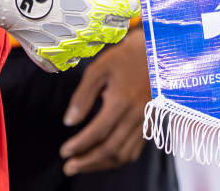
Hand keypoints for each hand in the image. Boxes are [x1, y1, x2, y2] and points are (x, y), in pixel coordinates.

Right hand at [0, 0, 151, 72]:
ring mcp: (69, 51)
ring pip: (98, 42)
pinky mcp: (51, 59)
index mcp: (98, 7)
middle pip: (119, 25)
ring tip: (74, 6)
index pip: (132, 2)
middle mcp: (88, 35)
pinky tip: (60, 26)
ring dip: (95, 27)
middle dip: (115, 9)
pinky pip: (73, 58)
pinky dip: (72, 45)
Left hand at [58, 27, 151, 174]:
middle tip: (69, 167)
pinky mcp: (149, 124)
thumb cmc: (124, 58)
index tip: (64, 151)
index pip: (97, 132)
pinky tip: (104, 159)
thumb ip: (82, 96)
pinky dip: (118, 160)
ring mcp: (145, 122)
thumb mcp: (98, 69)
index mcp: (121, 101)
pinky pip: (135, 150)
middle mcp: (135, 116)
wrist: (155, 52)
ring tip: (83, 165)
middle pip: (110, 149)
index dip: (79, 145)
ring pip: (123, 154)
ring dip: (101, 164)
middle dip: (87, 161)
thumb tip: (69, 122)